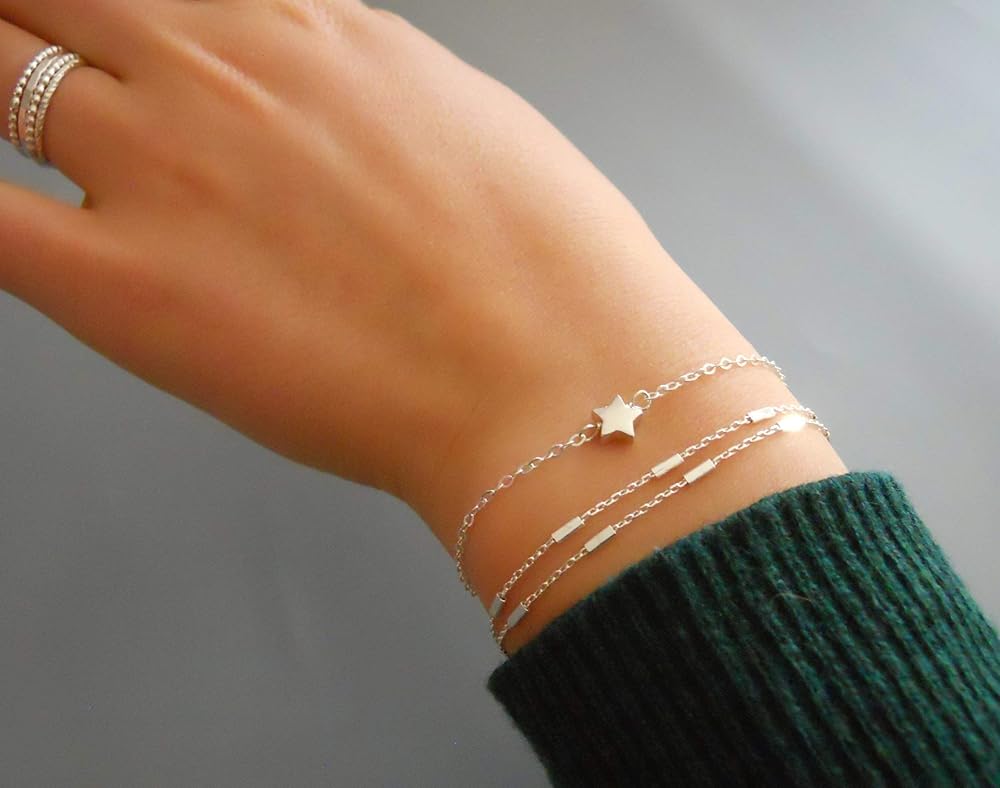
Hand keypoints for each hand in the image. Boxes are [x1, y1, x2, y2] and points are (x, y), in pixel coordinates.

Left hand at [2, 2, 669, 533]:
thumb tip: (318, 103)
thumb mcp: (458, 119)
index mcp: (306, 25)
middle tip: (20, 48)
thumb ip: (357, 91)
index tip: (89, 19)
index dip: (102, 2)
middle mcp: (217, 69)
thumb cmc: (545, 265)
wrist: (555, 376)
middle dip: (23, 18)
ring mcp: (159, 170)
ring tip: (2, 109)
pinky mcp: (130, 291)